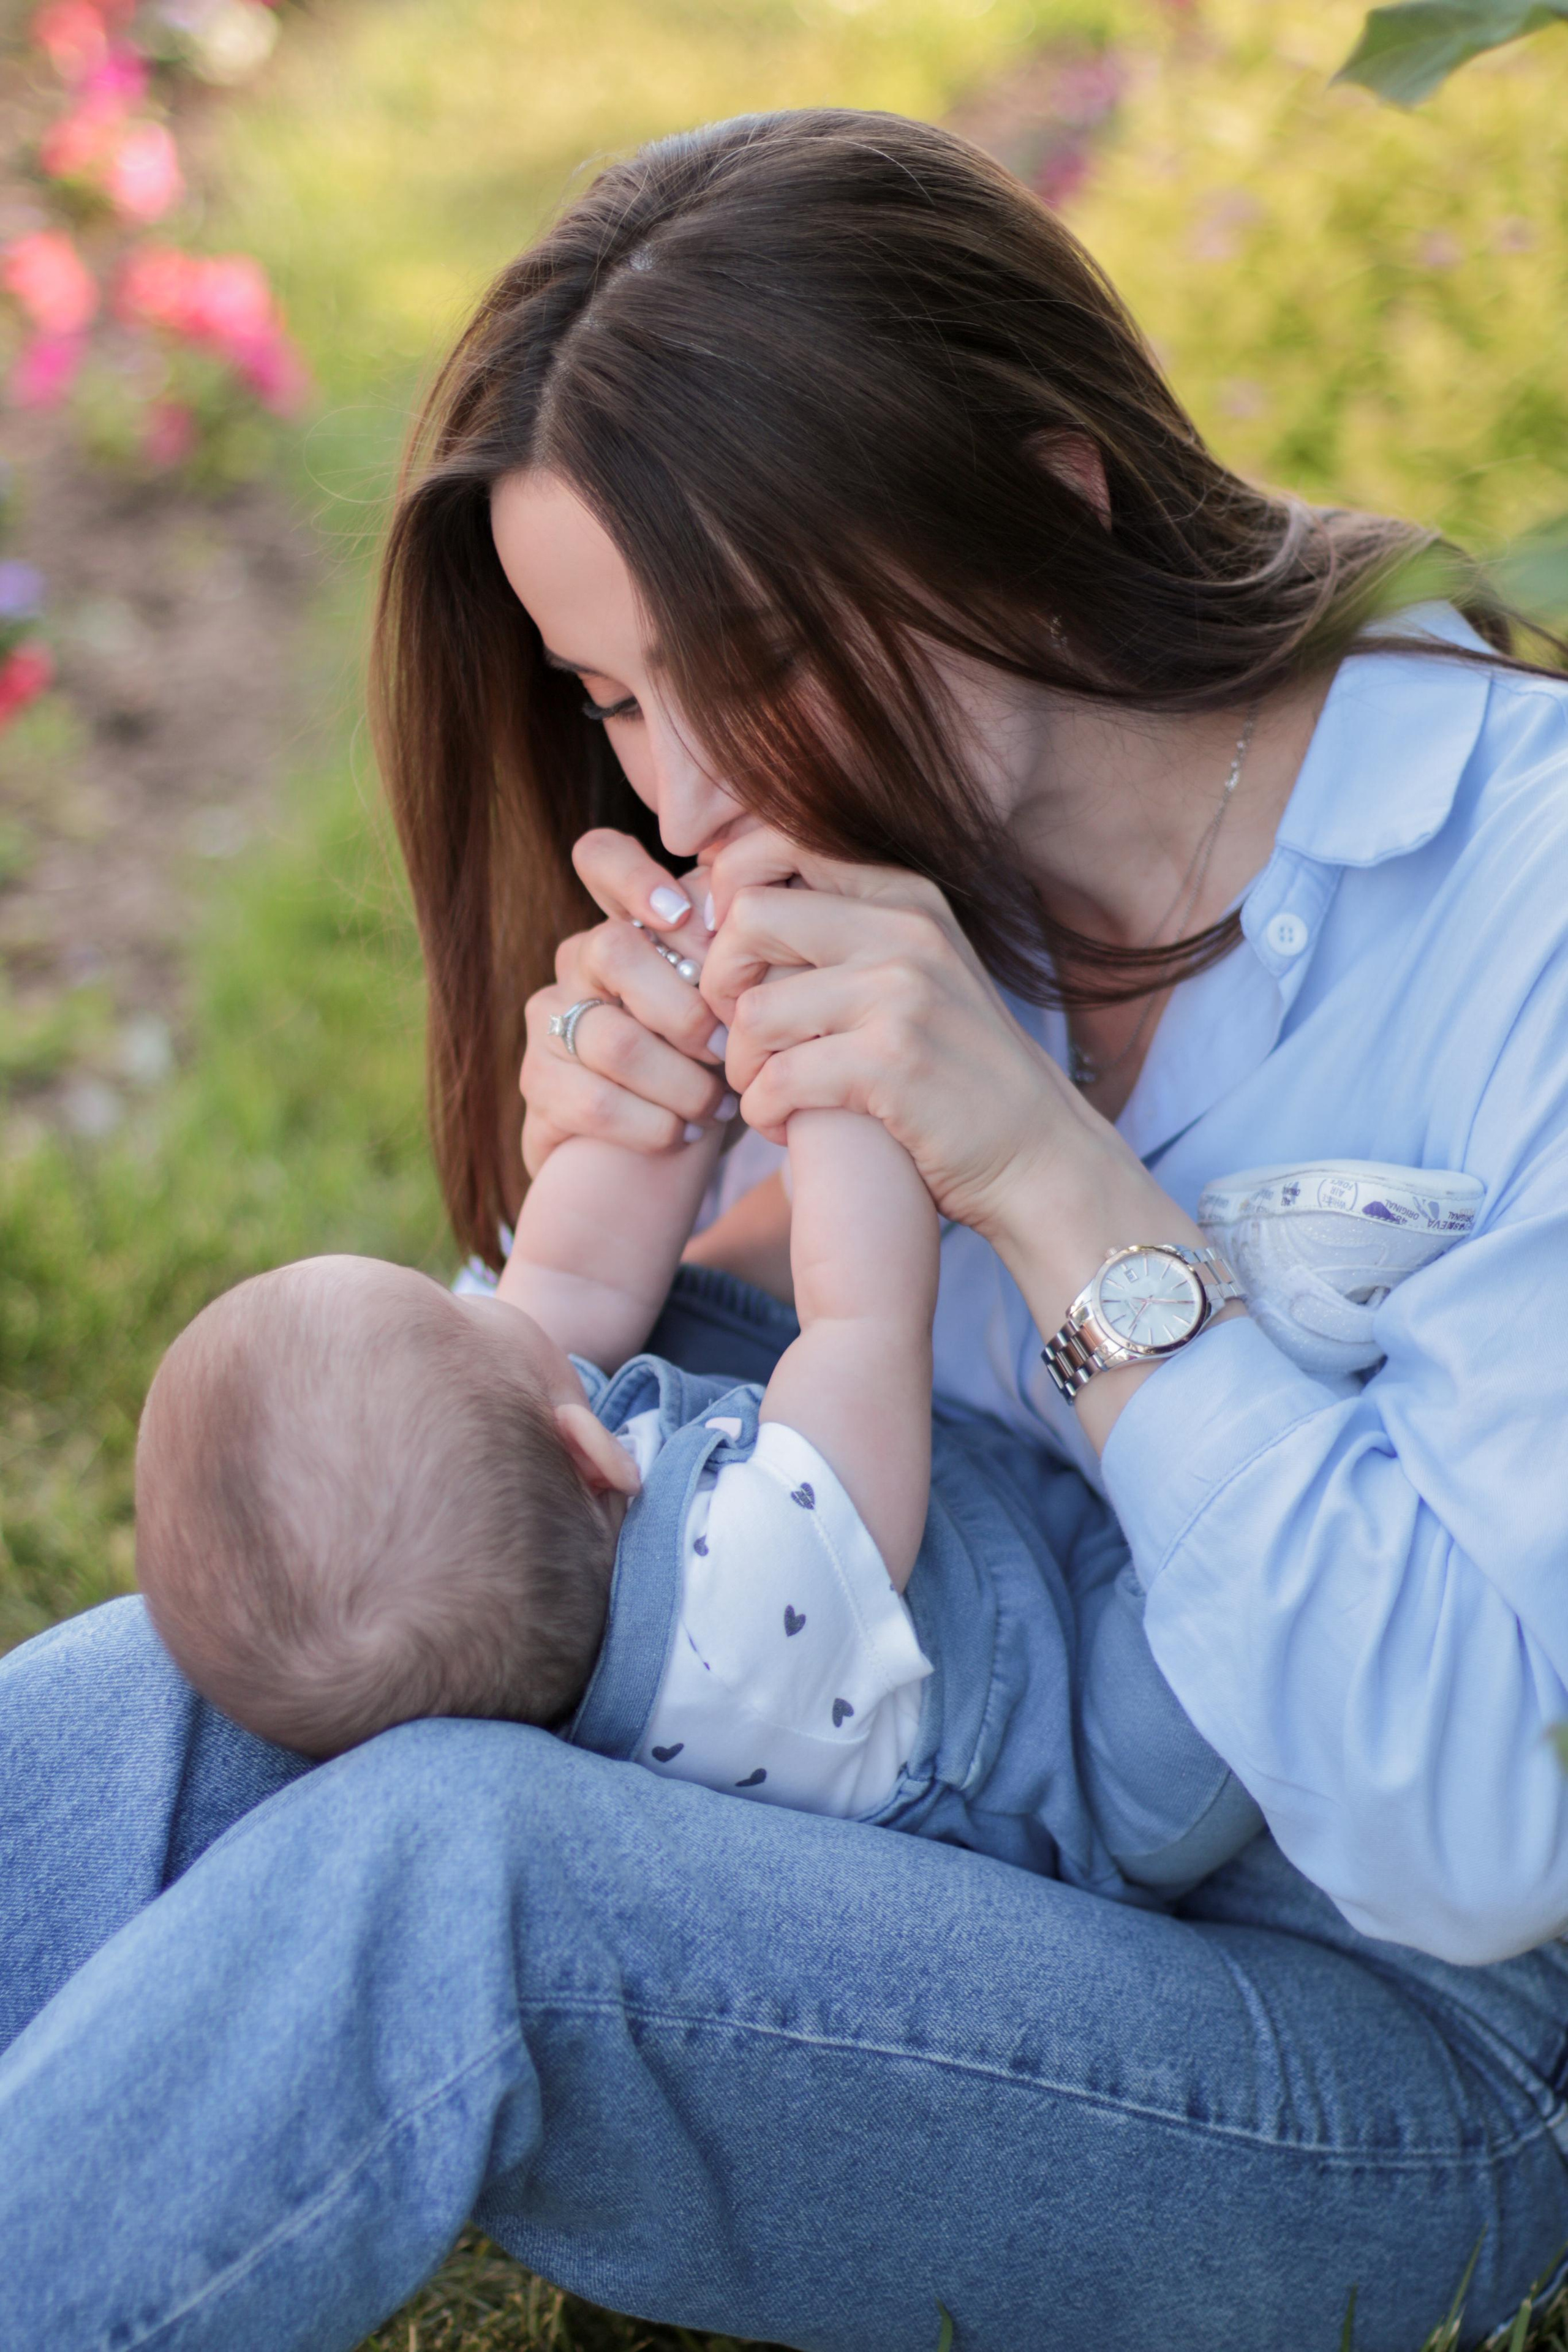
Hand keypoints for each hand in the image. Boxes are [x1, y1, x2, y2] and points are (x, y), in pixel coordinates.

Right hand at [519, 829, 731, 1177]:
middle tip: (728, 1053)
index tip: (680, 913)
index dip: (634, 876)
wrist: (673, 1146)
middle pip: (613, 951)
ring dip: (683, 1084)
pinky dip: (656, 1125)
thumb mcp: (737, 1001)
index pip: (600, 858)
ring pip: (616, 1041)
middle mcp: (576, 962)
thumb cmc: (717, 1059)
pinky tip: (684, 1134)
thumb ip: (739, 952)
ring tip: (718, 1108)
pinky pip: (597, 1104)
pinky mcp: (537, 1086)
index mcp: (628, 923)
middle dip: (686, 1010)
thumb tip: (754, 907)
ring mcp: (548, 1022)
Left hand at [700, 825, 1227, 1457]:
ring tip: (762, 1092)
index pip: (777, 843)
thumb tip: (724, 900)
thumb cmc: (954, 1070)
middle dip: (716, 982)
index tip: (732, 960)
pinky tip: (783, 1127)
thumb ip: (840, 932)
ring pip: (752, 1009)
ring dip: (738, 1065)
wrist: (1039, 1154)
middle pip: (748, 915)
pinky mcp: (893, 1063)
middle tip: (733, 1033)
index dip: (725, 896)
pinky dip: (763, 1114)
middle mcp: (906, 929)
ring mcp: (903, 993)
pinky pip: (776, 1080)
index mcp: (905, 895)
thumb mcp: (912, 974)